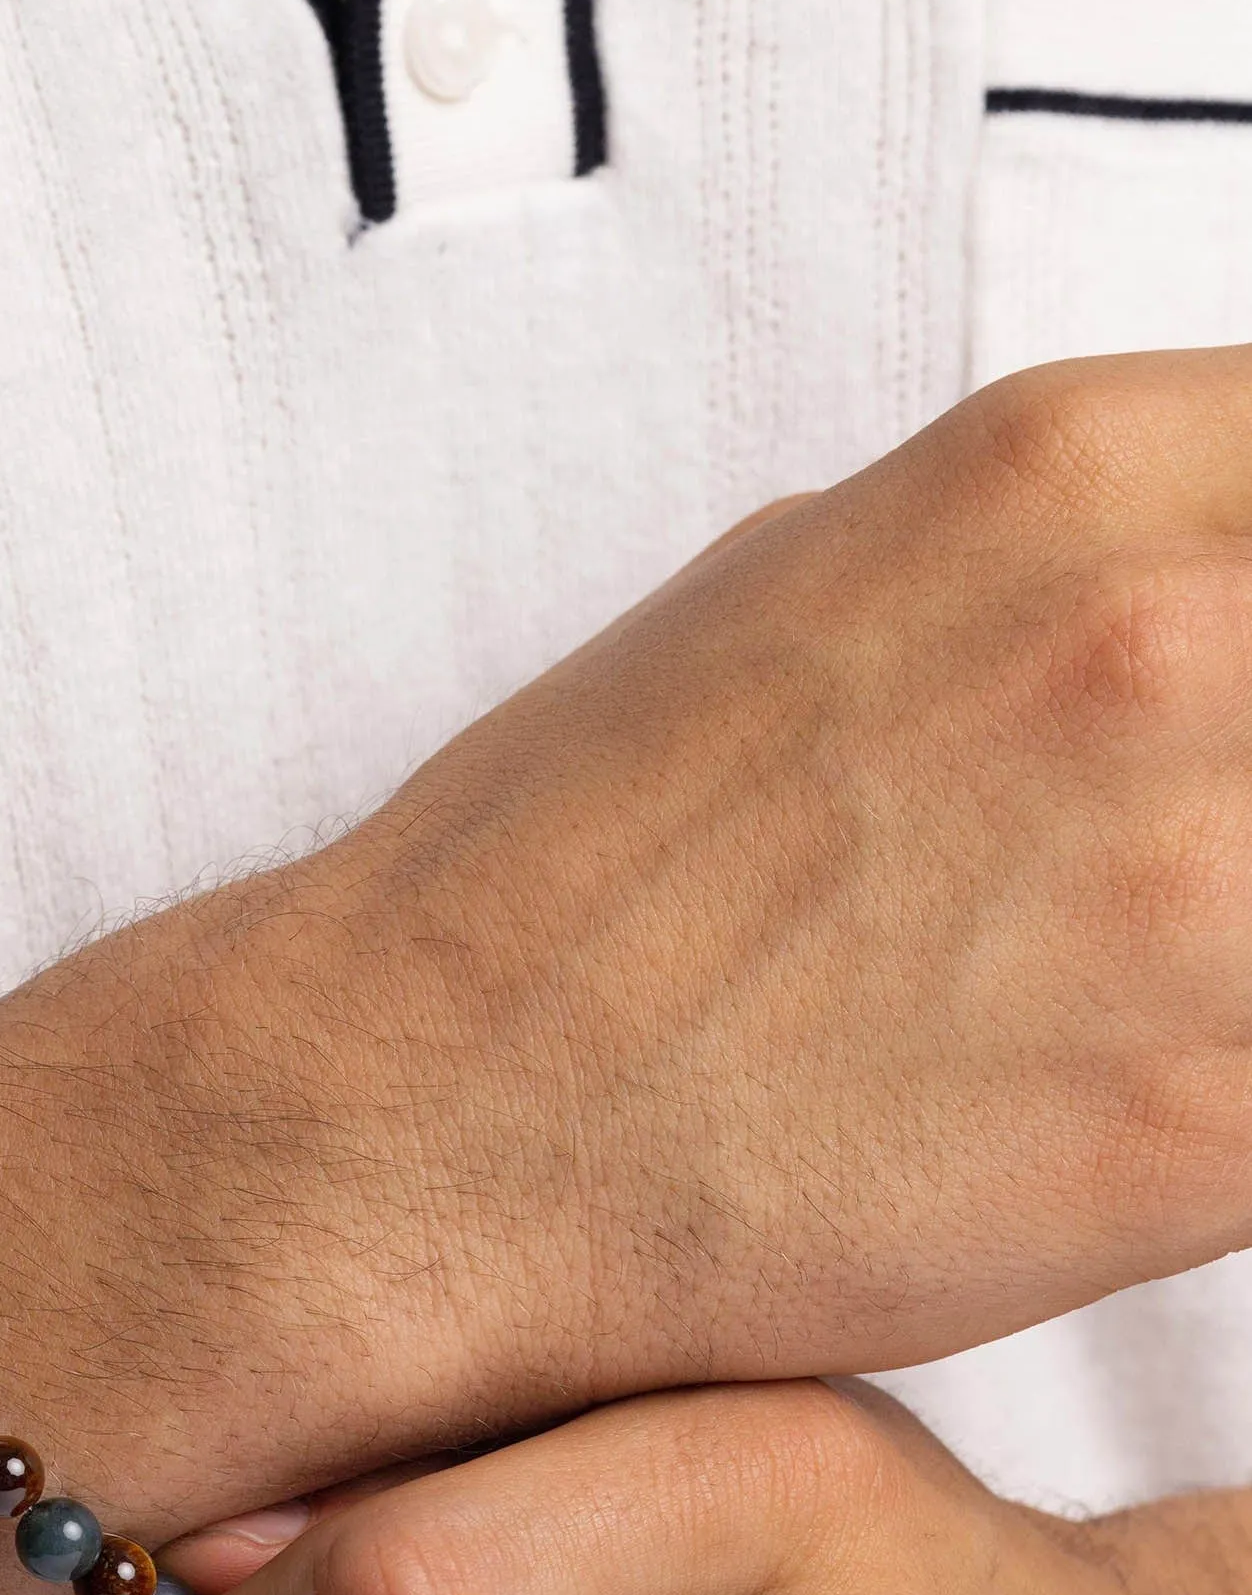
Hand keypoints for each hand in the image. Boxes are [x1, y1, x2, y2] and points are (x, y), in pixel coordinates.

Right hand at [0, 347, 1251, 1527]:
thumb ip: (1083, 554)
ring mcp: (1198, 886)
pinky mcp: (1206, 1127)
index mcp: (1075, 468)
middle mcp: (1166, 638)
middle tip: (1210, 869)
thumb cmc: (586, 875)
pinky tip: (1174, 1109)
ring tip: (1175, 981)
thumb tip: (1227, 576)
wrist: (422, 1126)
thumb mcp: (817, 585)